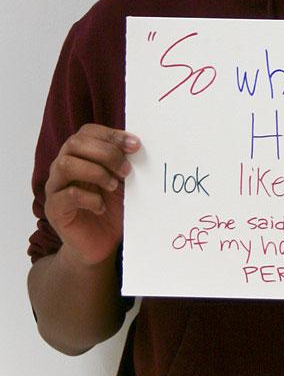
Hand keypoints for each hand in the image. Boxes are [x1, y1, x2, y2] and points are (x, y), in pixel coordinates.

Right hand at [45, 124, 140, 266]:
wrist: (100, 243)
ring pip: (66, 165)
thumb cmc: (111, 207)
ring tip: (113, 186)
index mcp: (79, 154)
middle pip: (74, 143)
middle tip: (126, 170)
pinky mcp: (54, 209)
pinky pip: (68, 195)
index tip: (135, 145)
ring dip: (95, 172)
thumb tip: (137, 144)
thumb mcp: (122, 181)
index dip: (112, 135)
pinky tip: (102, 207)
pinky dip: (90, 198)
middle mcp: (62, 166)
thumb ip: (125, 161)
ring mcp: (55, 187)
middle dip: (105, 153)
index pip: (88, 131)